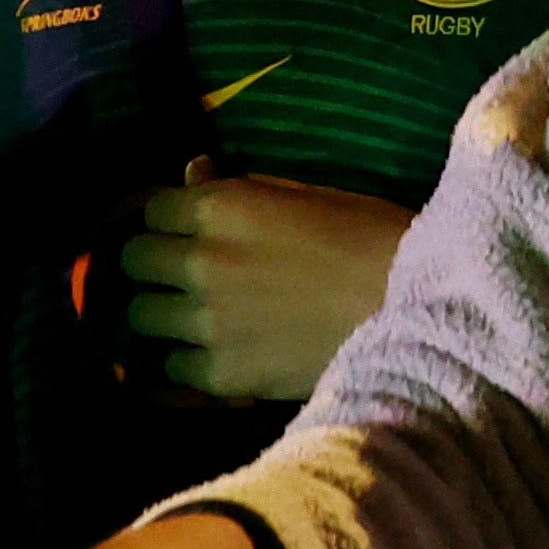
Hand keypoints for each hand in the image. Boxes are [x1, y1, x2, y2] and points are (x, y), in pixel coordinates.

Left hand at [114, 173, 414, 406]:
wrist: (416, 313)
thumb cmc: (373, 240)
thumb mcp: (310, 196)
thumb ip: (241, 189)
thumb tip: (193, 173)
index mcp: (223, 208)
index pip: (149, 207)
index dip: (165, 217)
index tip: (180, 228)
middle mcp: (201, 262)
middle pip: (131, 261)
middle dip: (152, 263)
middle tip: (180, 273)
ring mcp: (205, 322)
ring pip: (139, 317)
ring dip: (162, 313)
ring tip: (193, 316)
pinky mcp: (218, 374)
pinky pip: (169, 368)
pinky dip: (187, 360)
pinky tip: (219, 352)